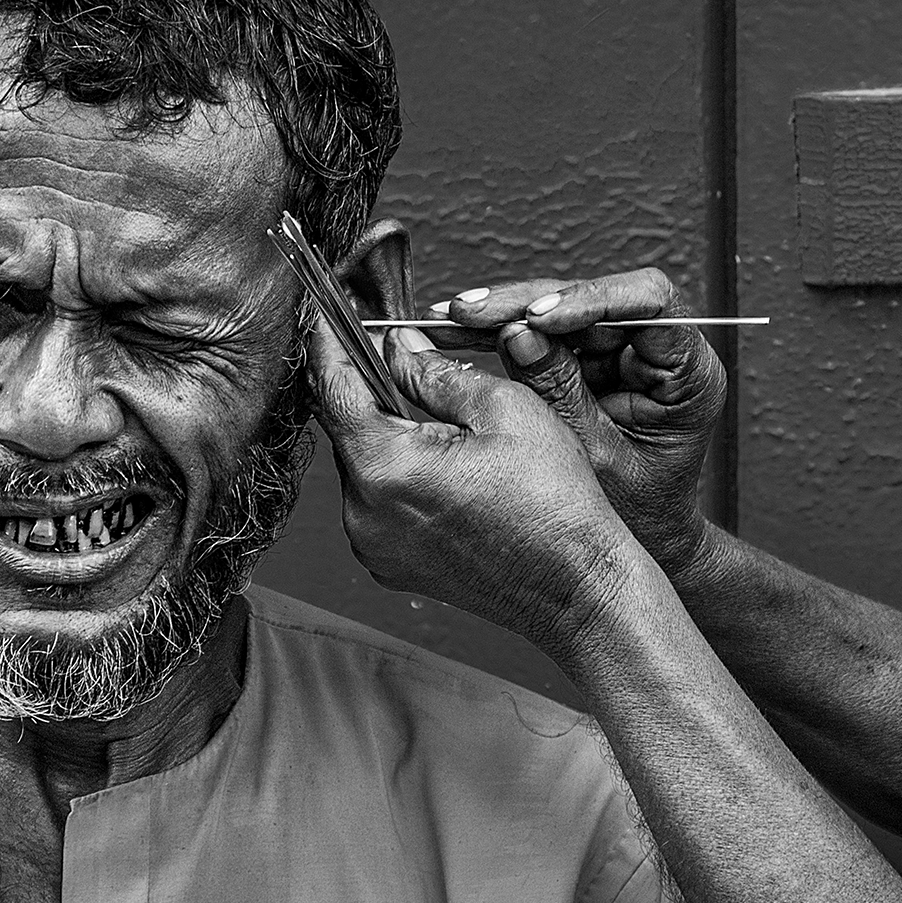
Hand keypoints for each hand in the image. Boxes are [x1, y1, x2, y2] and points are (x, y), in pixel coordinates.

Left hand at [305, 312, 646, 651]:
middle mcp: (363, 512)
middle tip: (412, 361)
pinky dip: (401, 473)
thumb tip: (398, 347)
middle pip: (349, 427)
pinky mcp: (389, 563)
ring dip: (392, 434)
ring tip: (450, 427)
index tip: (325, 313)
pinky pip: (378, 501)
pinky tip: (450, 468)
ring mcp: (372, 544)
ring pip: (364, 464)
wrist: (576, 588)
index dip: (328, 343)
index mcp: (385, 467)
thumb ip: (437, 371)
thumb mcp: (504, 410)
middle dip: (375, 389)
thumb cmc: (554, 503)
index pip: (332, 387)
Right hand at [430, 268, 726, 575]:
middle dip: (527, 303)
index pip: (648, 304)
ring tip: (451, 320)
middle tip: (468, 312)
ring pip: (564, 310)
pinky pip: (547, 334)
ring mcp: (627, 354)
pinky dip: (503, 334)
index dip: (590, 298)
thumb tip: (517, 334)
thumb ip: (560, 394)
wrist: (641, 544)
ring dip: (505, 313)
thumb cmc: (639, 514)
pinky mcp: (594, 361)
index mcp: (689, 374)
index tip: (536, 317)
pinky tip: (460, 332)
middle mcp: (662, 353)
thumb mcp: (598, 458)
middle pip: (596, 299)